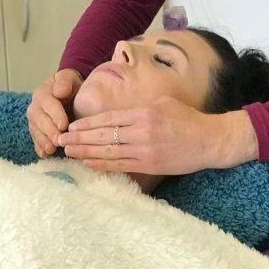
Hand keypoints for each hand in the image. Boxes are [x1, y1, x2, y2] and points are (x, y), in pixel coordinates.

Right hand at [27, 69, 83, 158]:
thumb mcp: (70, 78)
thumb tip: (58, 92)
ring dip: (43, 141)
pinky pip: (35, 140)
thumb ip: (64, 82)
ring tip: (52, 150)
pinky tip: (45, 155)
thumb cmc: (71, 85)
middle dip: (49, 131)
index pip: (47, 104)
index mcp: (42, 93)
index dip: (55, 115)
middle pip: (39, 120)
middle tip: (59, 141)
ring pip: (36, 131)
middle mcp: (35, 107)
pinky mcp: (36, 131)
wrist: (68, 92)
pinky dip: (39, 147)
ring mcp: (34, 120)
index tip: (64, 125)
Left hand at [56, 96, 258, 174]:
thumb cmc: (187, 118)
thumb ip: (139, 107)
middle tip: (59, 142)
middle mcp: (142, 132)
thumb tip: (118, 113)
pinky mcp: (150, 165)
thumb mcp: (163, 102)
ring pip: (108, 152)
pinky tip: (88, 163)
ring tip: (68, 153)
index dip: (87, 124)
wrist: (209, 141)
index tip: (71, 127)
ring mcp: (145, 151)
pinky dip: (102, 164)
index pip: (108, 119)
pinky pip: (121, 166)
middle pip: (103, 136)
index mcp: (144, 114)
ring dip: (85, 153)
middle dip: (79, 140)